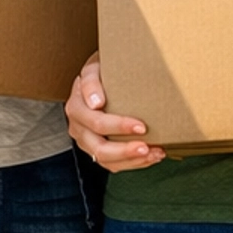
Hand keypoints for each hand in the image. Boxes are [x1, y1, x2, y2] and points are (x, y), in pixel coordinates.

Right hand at [64, 55, 165, 170]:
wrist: (100, 77)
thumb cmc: (101, 71)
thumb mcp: (94, 68)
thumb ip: (91, 82)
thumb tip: (96, 102)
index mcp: (76, 108)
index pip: (96, 123)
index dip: (119, 127)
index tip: (142, 126)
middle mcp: (78, 128)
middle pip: (99, 148)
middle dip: (125, 151)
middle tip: (147, 148)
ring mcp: (87, 141)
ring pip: (106, 161)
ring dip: (132, 161)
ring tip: (155, 154)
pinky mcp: (97, 149)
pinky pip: (113, 164)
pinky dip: (133, 163)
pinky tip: (151, 156)